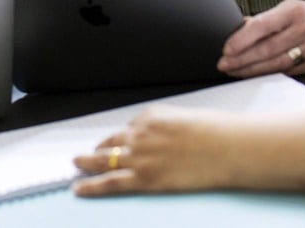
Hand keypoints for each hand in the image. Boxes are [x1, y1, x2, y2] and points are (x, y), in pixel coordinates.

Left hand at [72, 105, 304, 195]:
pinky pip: (109, 183)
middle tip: (83, 154)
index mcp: (150, 116)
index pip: (129, 127)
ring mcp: (140, 157)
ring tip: (76, 166)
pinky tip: (79, 188)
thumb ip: (166, 128)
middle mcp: (140, 134)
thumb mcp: (186, 120)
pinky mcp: (144, 179)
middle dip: (96, 149)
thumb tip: (161, 139)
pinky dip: (91, 186)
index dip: (123, 138)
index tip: (116, 143)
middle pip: (110, 142)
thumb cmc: (216, 133)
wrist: (227, 148)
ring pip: (103, 161)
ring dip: (86, 163)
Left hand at [218, 0, 304, 77]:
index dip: (242, 39)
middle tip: (224, 64)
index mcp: (295, 10)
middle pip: (268, 49)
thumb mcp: (286, 8)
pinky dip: (270, 75)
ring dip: (253, 70)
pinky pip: (290, 72)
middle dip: (242, 59)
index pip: (263, 26)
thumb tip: (235, 30)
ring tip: (235, 71)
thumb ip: (263, 20)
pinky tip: (255, 75)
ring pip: (278, 64)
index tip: (226, 49)